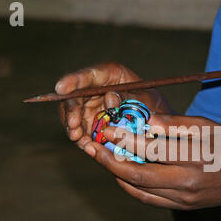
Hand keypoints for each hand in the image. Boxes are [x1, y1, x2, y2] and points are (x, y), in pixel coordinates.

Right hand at [56, 62, 171, 149]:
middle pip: (75, 96)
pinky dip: (81, 138)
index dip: (72, 80)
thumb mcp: (148, 100)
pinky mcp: (91, 123)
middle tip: (73, 125)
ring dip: (73, 127)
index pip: (89, 75)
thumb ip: (130, 97)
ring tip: (78, 138)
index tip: (60, 88)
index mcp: (111, 75)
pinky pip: (81, 130)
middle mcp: (97, 88)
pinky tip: (85, 145)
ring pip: (73, 114)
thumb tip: (109, 99)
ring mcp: (92, 106)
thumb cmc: (155, 107)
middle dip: (70, 111)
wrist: (160, 126)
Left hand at [82, 114, 220, 209]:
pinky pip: (148, 199)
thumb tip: (145, 120)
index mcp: (195, 159)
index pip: (151, 149)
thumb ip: (176, 124)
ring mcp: (183, 199)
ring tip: (102, 158)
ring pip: (139, 189)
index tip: (106, 129)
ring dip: (117, 174)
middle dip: (110, 160)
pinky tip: (120, 174)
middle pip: (138, 174)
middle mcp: (186, 183)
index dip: (124, 139)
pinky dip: (131, 187)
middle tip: (93, 147)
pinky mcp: (181, 207)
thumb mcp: (208, 127)